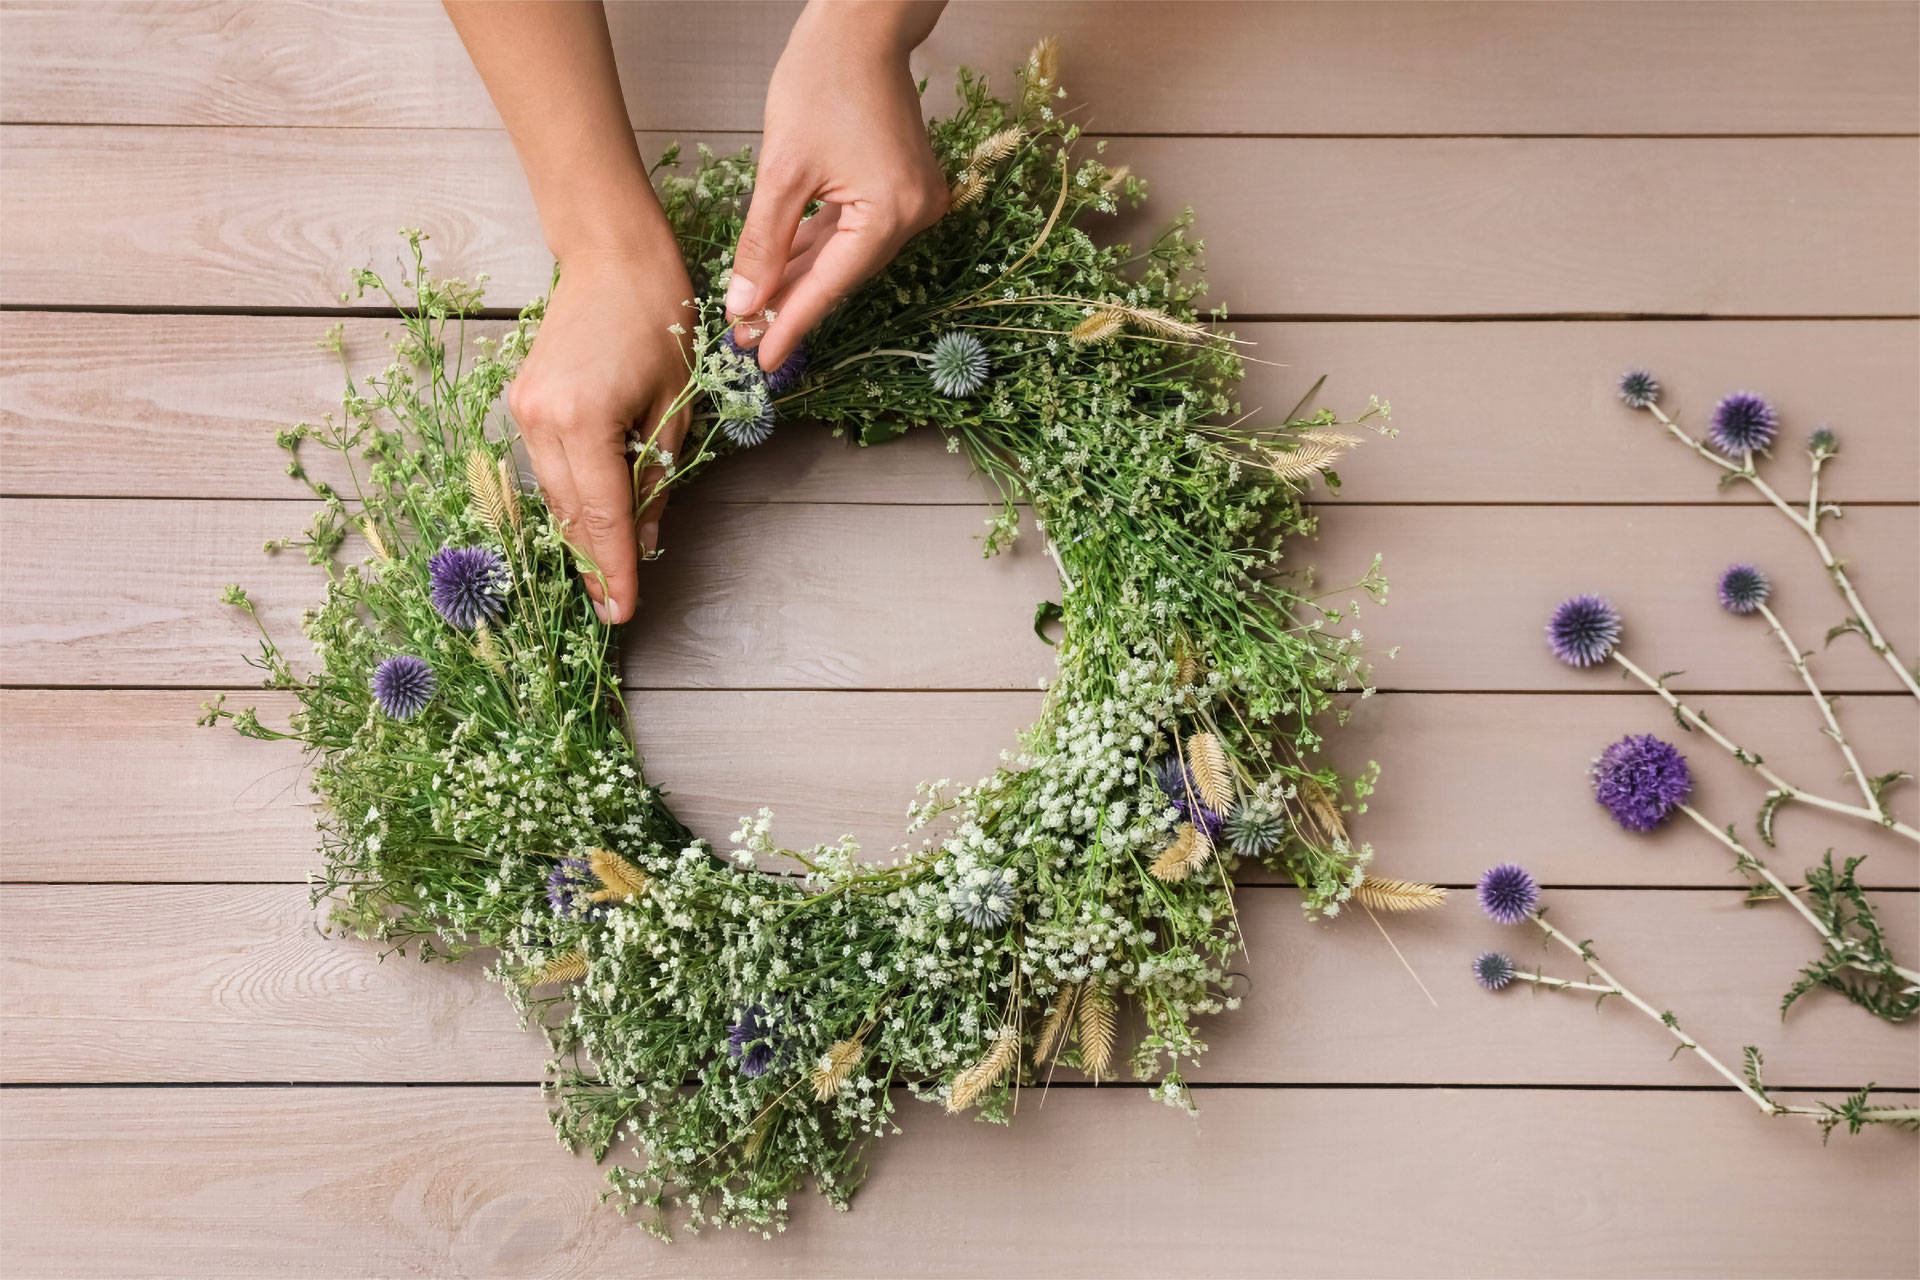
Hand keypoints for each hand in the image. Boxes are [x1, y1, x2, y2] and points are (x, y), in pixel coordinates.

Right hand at [507, 246, 692, 624]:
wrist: (612, 257)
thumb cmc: (658, 319)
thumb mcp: (675, 404)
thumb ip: (659, 474)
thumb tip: (648, 536)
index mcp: (583, 420)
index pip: (602, 515)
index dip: (614, 567)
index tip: (622, 610)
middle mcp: (541, 421)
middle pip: (570, 513)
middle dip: (594, 562)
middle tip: (614, 606)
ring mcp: (524, 412)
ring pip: (554, 495)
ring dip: (580, 534)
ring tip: (605, 576)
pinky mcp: (522, 402)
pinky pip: (548, 468)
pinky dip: (570, 498)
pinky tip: (590, 523)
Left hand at [726, 1, 948, 370]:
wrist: (862, 25)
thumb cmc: (822, 79)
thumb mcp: (781, 169)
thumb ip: (763, 244)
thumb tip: (745, 305)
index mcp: (891, 212)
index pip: (830, 285)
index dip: (791, 325)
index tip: (760, 360)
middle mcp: (914, 214)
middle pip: (841, 274)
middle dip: (792, 304)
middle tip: (748, 339)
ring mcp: (914, 201)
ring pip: (847, 255)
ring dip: (803, 279)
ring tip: (758, 310)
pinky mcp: (904, 188)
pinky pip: (856, 231)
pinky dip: (821, 248)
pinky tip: (787, 270)